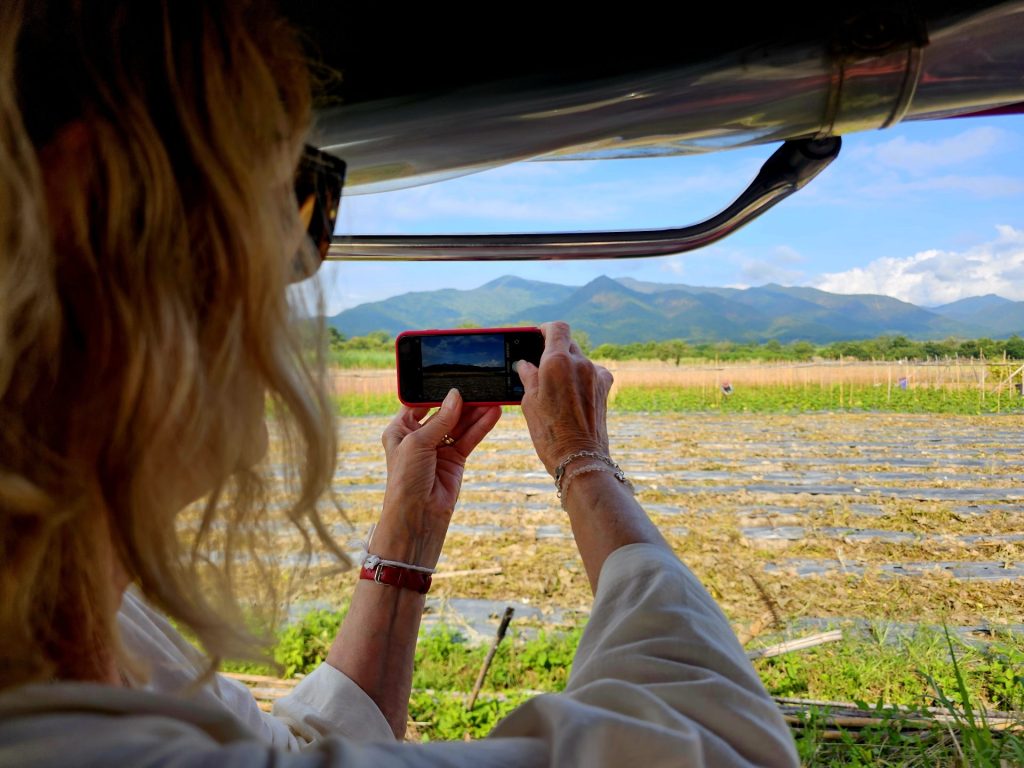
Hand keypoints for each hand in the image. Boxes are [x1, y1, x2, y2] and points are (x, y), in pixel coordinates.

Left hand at [372, 389, 500, 567]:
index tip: (452, 377)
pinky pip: (469, 438)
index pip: (419, 403)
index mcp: (400, 430)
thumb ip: (440, 419)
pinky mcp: (455, 459)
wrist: (416, 517)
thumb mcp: (418, 443)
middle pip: (443, 412)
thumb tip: (456, 396)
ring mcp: (438, 448)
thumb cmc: (405, 480)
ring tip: (491, 396)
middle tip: (478, 385)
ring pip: (460, 424)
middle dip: (460, 401)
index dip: (435, 392)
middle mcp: (419, 437)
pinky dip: (481, 426)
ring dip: (475, 412)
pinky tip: (493, 413)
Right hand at [515, 322, 613, 474]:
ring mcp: (595, 374)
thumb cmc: (550, 433)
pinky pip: (592, 372)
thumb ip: (529, 377)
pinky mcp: (605, 387)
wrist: (581, 458)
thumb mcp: (530, 403)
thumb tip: (524, 364)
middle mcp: (580, 363)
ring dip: (568, 365)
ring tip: (556, 386)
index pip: (557, 328)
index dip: (546, 329)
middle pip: (568, 343)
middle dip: (555, 350)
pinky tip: (573, 393)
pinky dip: (582, 377)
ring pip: (580, 358)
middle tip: (542, 365)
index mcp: (556, 362)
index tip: (538, 334)